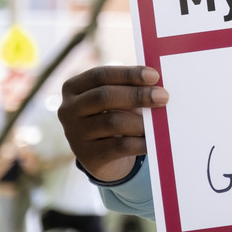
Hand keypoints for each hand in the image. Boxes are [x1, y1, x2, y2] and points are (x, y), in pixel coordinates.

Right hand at [58, 65, 168, 182]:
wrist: (103, 156)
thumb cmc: (113, 116)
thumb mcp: (115, 100)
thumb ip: (129, 89)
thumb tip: (156, 88)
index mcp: (73, 88)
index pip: (100, 75)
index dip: (128, 74)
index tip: (154, 76)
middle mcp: (68, 110)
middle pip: (104, 96)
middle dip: (137, 95)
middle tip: (163, 96)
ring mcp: (75, 135)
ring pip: (113, 122)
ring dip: (140, 121)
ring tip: (158, 121)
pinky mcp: (88, 157)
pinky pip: (120, 146)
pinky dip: (141, 142)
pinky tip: (154, 140)